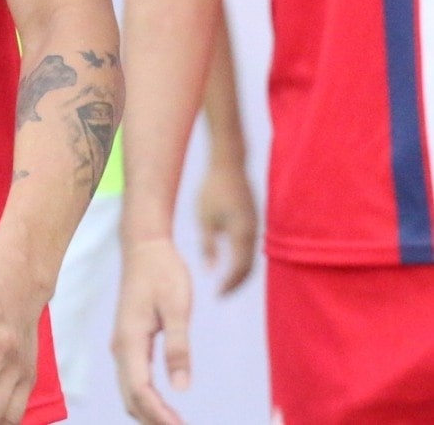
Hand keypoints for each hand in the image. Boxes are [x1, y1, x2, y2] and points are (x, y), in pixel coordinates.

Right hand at [112, 236, 192, 424]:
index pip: (140, 391)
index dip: (160, 417)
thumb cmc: (163, 272)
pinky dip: (147, 400)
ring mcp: (122, 345)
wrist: (145, 247)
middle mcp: (121, 346)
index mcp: (130, 339)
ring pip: (130, 393)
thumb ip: (178, 347)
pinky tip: (167, 407)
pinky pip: (133, 381)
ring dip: (149, 414)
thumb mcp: (177, 306)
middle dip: (154, 421)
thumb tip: (182, 389)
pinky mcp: (129, 342)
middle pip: (131, 398)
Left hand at [196, 154, 257, 294]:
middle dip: (235, 284)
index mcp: (242, 234)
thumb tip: (209, 271)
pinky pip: (250, 248)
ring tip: (224, 284)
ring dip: (240, 274)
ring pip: (251, 259)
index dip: (228, 285)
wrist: (229, 164)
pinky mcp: (253, 221)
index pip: (239, 270)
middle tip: (220, 295)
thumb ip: (208, 245)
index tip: (215, 295)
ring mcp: (256, 227)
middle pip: (248, 269)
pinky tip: (229, 263)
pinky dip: (242, 261)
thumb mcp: (204, 218)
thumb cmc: (212, 189)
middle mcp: (253, 234)